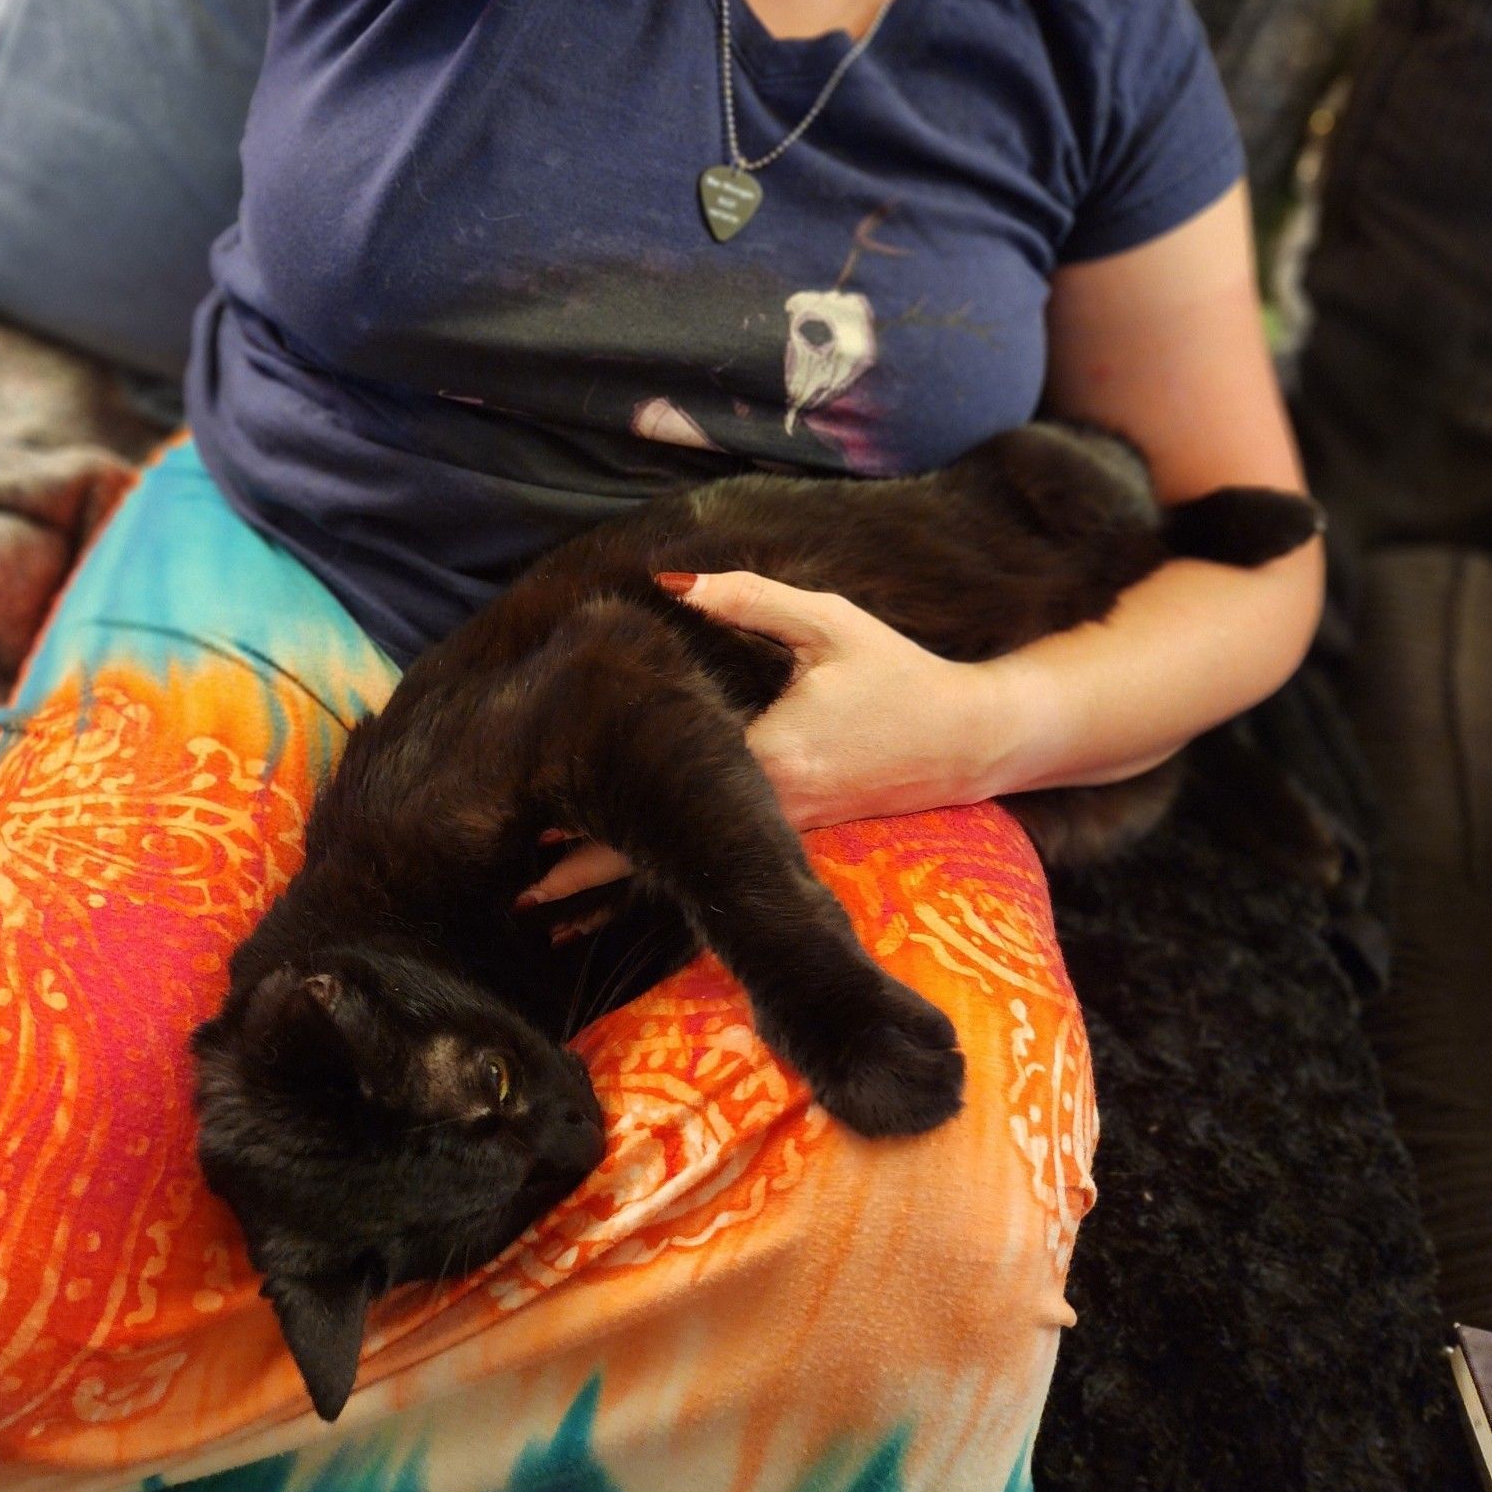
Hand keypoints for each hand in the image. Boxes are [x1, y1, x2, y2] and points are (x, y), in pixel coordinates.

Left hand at [517, 571, 1016, 906]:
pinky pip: (717, 865)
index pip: (664, 800)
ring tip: (548, 911)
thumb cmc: (898, 674)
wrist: (972, 738)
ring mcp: (782, 832)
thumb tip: (668, 580)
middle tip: (518, 900)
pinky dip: (666, 881)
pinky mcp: (796, 837)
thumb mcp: (829, 622)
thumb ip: (748, 598)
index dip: (596, 824)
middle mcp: (768, 809)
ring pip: (685, 868)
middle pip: (661, 855)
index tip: (533, 838)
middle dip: (585, 880)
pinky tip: (622, 895)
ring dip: (617, 889)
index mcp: (766, 758)